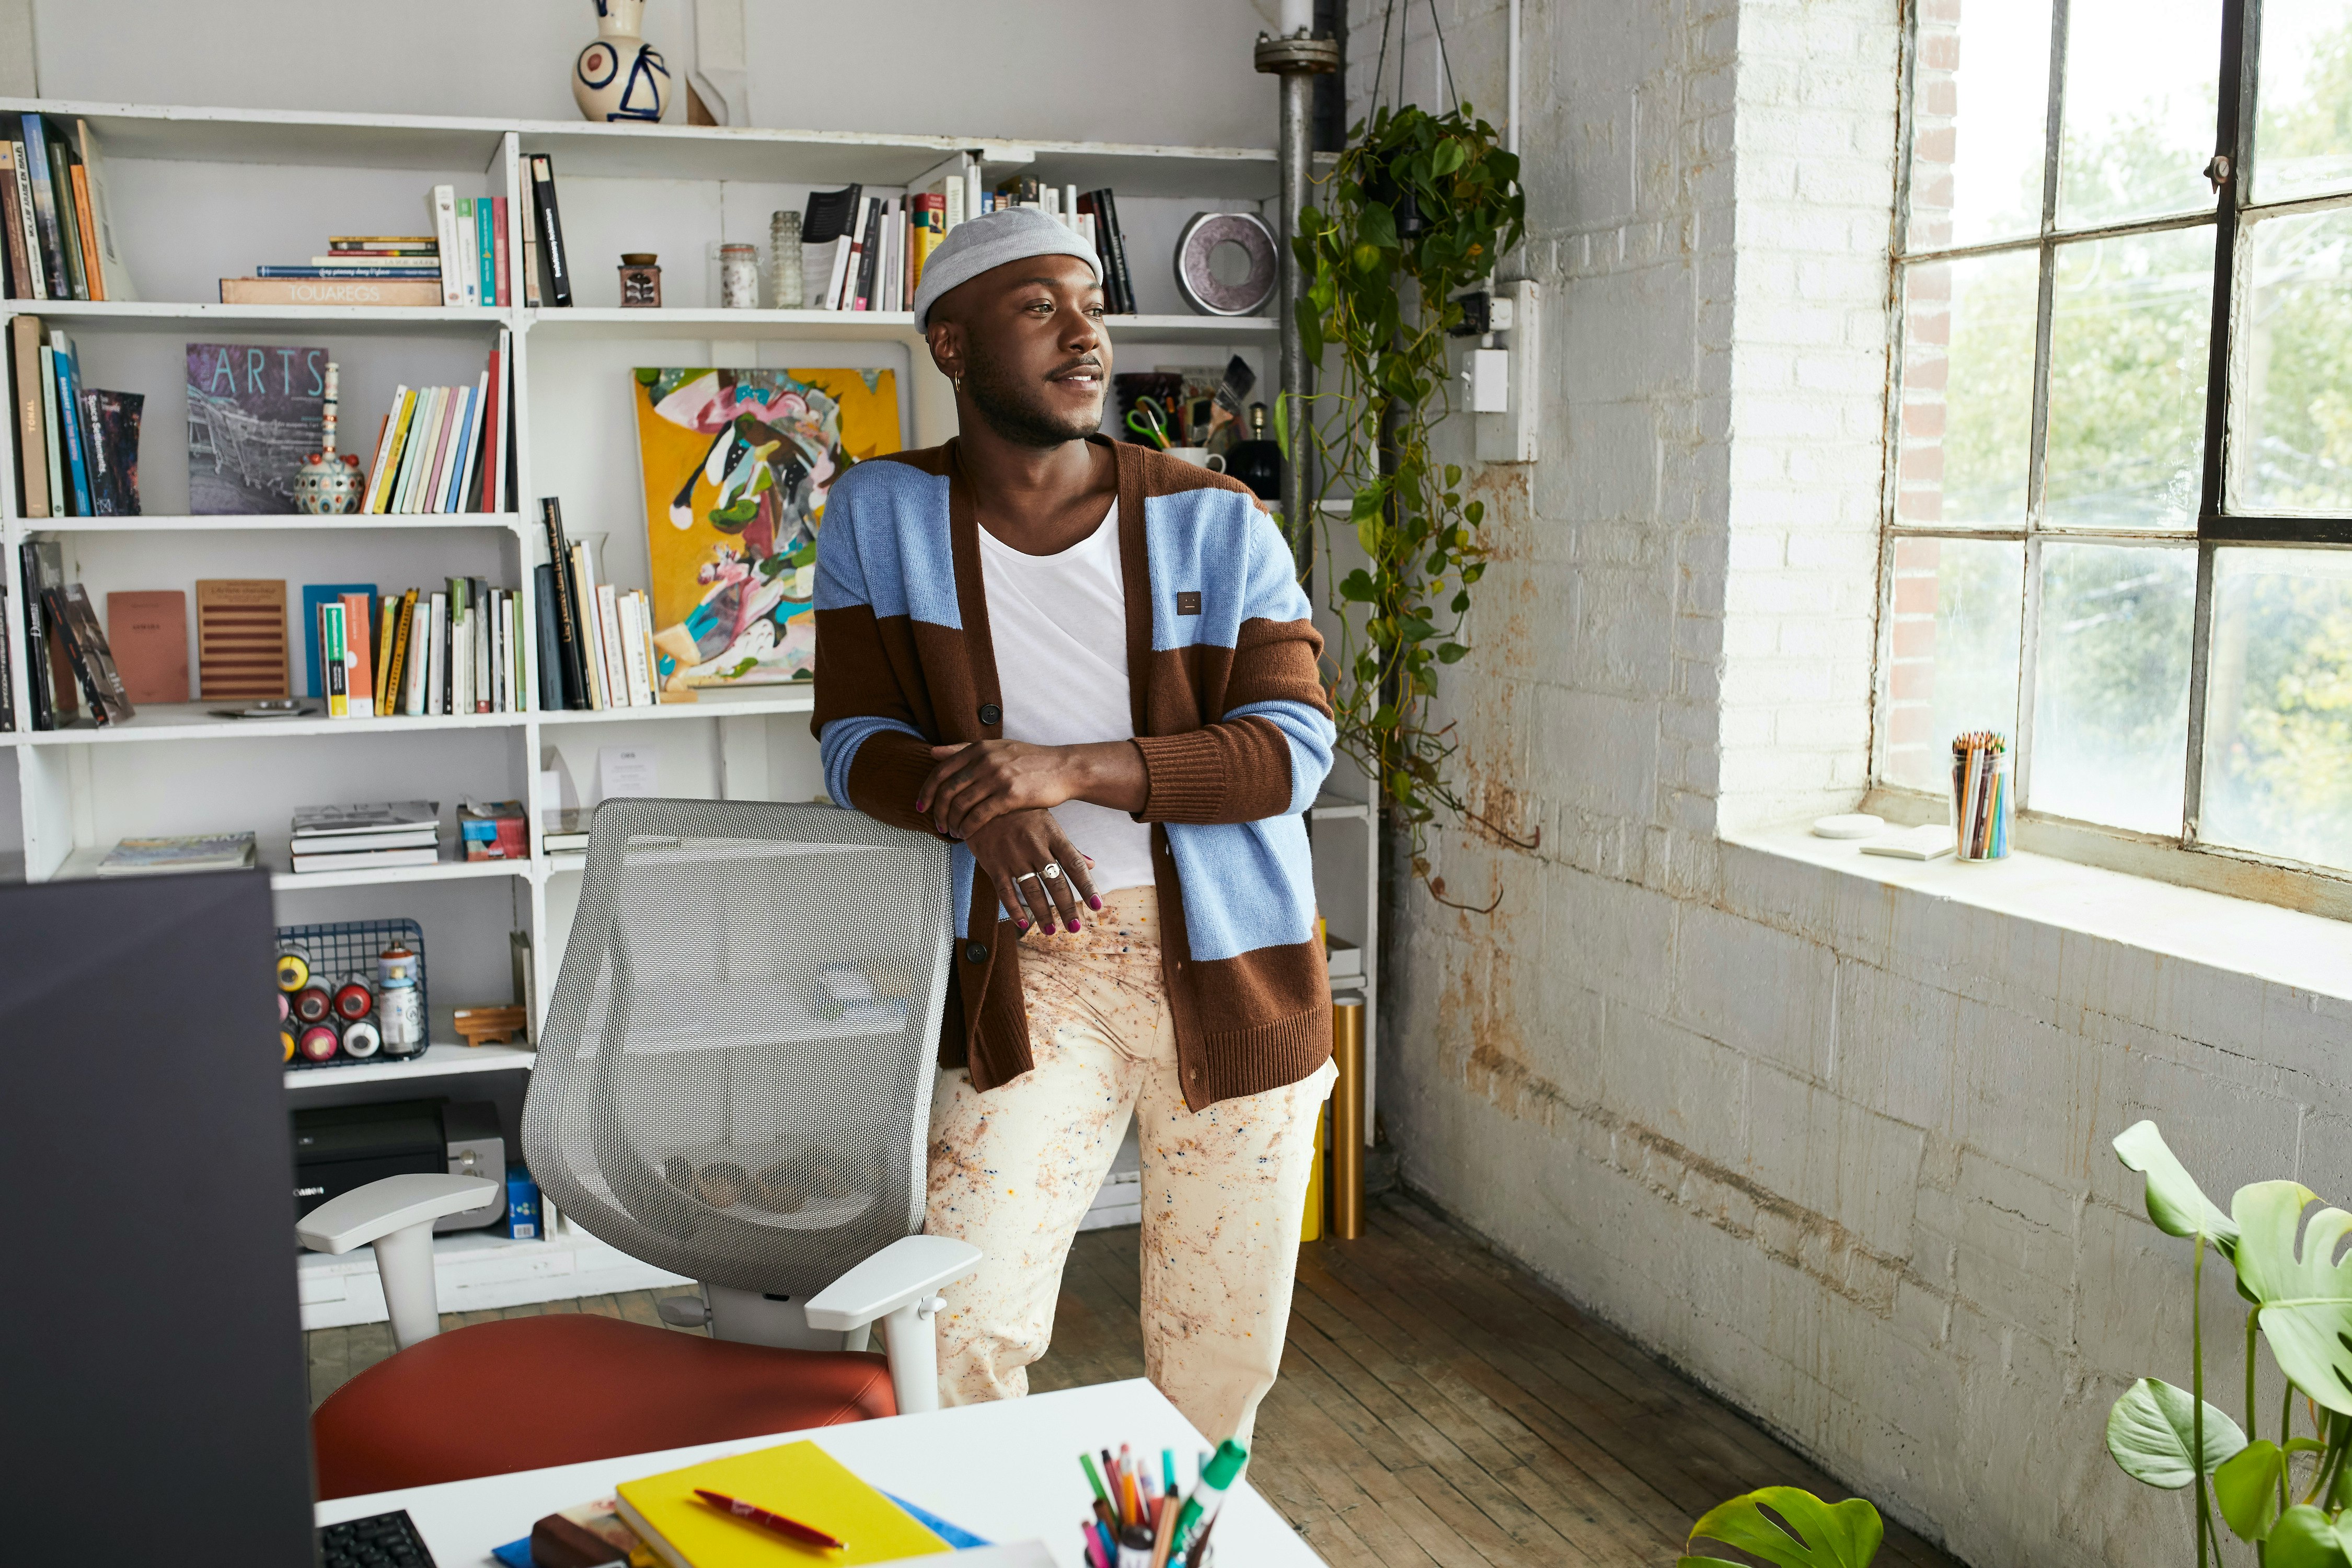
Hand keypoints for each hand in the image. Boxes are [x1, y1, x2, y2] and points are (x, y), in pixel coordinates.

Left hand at [917, 739, 1146, 838]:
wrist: (1063, 768)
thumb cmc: (1030, 760)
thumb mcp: (996, 747)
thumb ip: (962, 749)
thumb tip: (932, 752)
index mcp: (979, 748)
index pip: (941, 770)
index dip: (927, 791)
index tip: (921, 806)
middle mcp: (985, 760)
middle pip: (948, 789)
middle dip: (937, 811)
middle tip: (937, 825)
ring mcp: (998, 777)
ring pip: (961, 804)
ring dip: (952, 822)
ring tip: (952, 832)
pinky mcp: (1011, 795)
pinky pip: (979, 815)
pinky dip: (968, 828)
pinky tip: (966, 835)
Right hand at [965, 809, 1100, 932]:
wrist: (982, 800)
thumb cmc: (1020, 811)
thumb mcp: (1047, 822)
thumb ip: (1068, 847)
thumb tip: (1091, 865)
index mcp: (1052, 834)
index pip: (1074, 864)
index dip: (1087, 886)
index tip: (1097, 906)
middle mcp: (1035, 846)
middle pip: (1055, 882)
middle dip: (1067, 907)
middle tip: (1075, 927)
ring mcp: (1013, 855)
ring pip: (1032, 890)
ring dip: (1043, 914)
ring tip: (1051, 931)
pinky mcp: (993, 863)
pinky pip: (1005, 890)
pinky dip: (1014, 908)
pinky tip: (1022, 923)